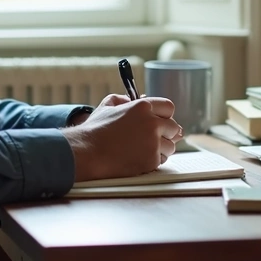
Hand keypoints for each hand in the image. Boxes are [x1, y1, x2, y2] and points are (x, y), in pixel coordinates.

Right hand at [63, 96, 182, 181]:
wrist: (87, 153)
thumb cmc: (94, 131)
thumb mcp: (106, 106)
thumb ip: (122, 99)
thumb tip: (131, 100)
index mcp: (142, 106)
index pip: (168, 107)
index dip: (164, 115)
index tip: (160, 121)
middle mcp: (151, 123)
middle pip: (173, 127)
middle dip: (165, 133)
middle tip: (153, 138)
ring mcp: (153, 142)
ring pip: (170, 146)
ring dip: (161, 148)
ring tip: (143, 149)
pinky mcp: (152, 160)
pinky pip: (162, 160)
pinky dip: (153, 160)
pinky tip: (139, 158)